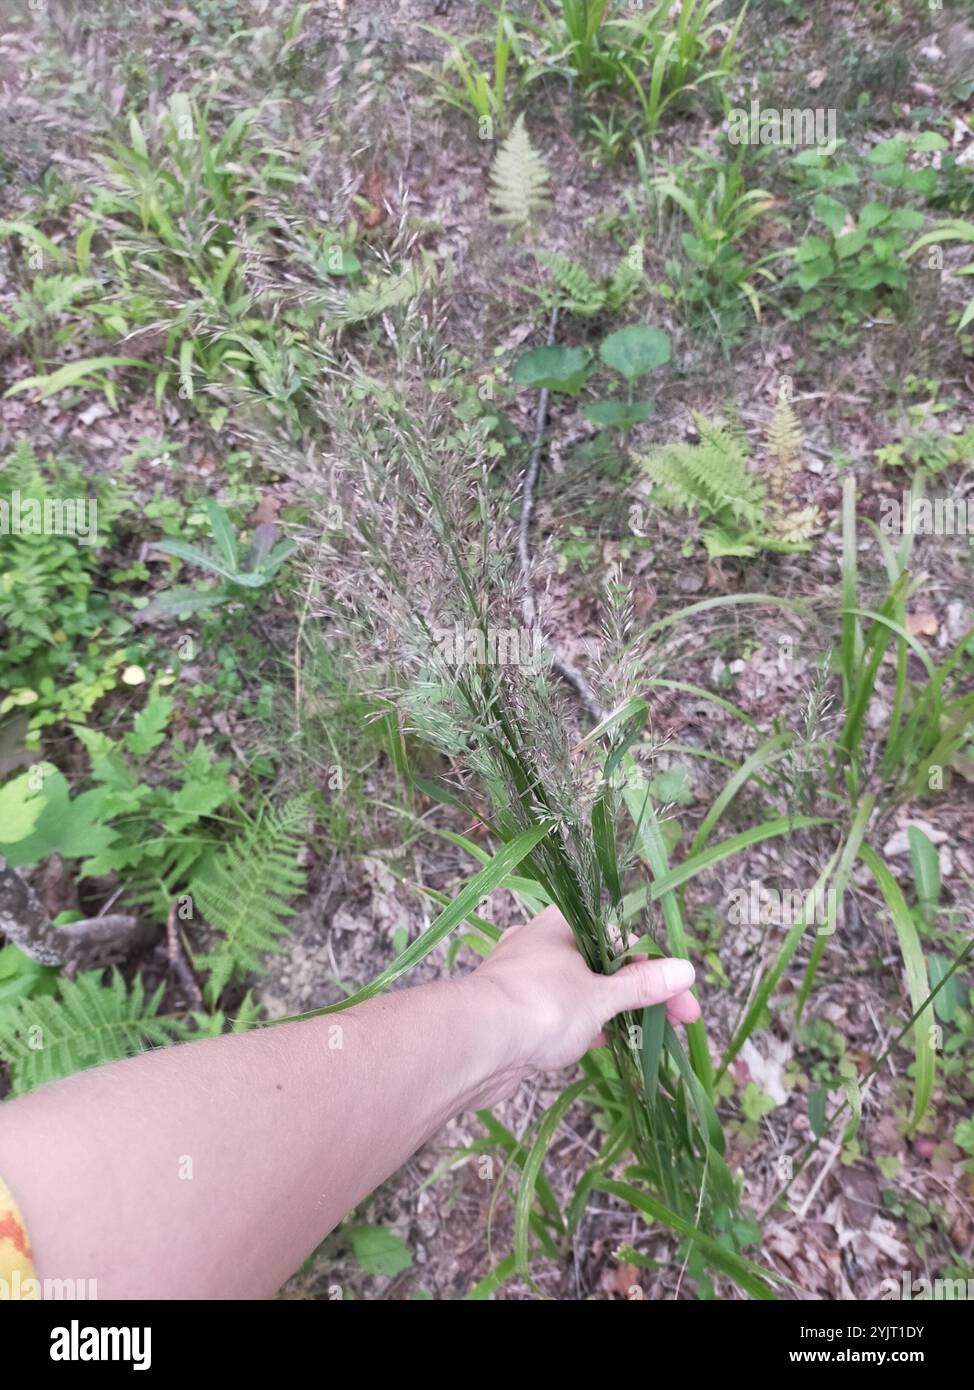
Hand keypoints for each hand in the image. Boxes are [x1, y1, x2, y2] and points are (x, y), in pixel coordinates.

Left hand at [469, 904, 701, 1082]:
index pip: (620, 935)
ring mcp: (524, 978)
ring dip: (610, 1011)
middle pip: (601, 963)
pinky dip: (580, 1026)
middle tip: (674, 1022)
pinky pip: (557, 1013)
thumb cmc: (540, 1006)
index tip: (679, 997)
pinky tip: (596, 1044)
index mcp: (561, 924)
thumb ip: (642, 985)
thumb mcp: (601, 996)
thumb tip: (685, 969)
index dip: (653, 964)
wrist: (473, 1045)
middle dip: (638, 992)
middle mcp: (540, 943)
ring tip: (640, 1036)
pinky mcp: (513, 1012)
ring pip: (579, 990)